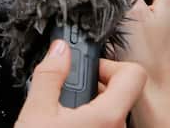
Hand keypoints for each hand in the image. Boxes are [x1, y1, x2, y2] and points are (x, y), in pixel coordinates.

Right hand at [15, 41, 146, 127]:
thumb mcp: (35, 113)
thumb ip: (51, 76)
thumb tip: (60, 50)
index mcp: (107, 117)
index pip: (134, 75)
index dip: (111, 66)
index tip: (88, 72)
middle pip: (120, 96)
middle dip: (95, 89)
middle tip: (68, 95)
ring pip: (112, 117)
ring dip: (91, 111)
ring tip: (63, 117)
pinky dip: (91, 126)